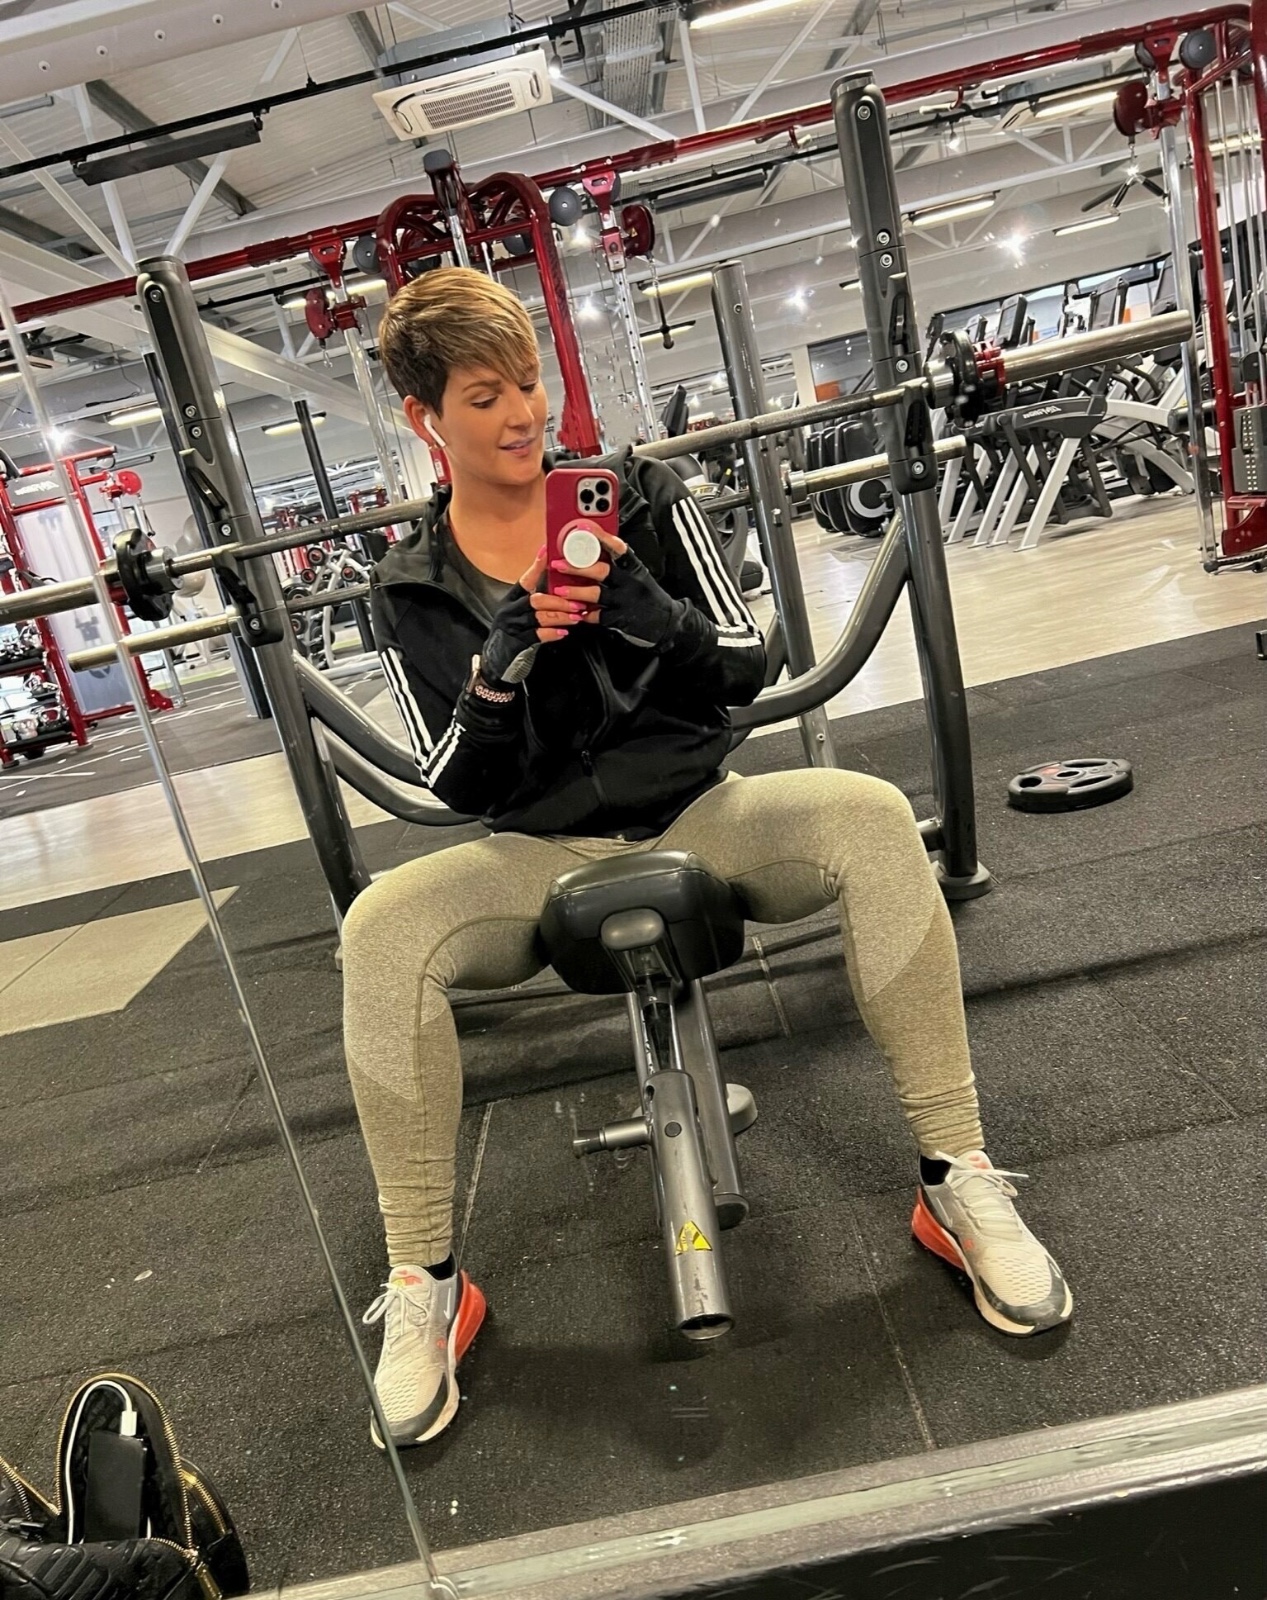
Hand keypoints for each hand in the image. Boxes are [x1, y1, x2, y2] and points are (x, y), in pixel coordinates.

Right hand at [479, 546, 588, 686]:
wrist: (496, 662)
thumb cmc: (513, 634)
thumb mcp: (520, 614)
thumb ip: (536, 602)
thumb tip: (559, 588)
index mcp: (511, 600)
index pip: (525, 580)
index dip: (536, 566)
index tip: (547, 552)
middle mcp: (510, 611)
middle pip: (536, 600)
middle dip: (560, 600)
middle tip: (578, 601)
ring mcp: (512, 627)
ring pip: (540, 617)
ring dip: (561, 616)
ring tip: (577, 616)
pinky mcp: (517, 643)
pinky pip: (537, 635)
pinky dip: (552, 633)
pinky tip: (564, 632)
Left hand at [551, 533, 685, 650]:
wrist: (668, 621)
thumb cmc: (647, 595)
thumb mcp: (639, 575)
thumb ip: (619, 566)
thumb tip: (594, 550)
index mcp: (634, 567)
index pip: (617, 547)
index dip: (600, 537)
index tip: (583, 528)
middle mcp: (630, 582)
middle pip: (602, 570)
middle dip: (578, 567)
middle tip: (559, 564)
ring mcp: (626, 601)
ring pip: (597, 594)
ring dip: (576, 591)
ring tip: (560, 589)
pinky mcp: (622, 619)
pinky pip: (600, 616)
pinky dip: (586, 614)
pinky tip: (576, 612)